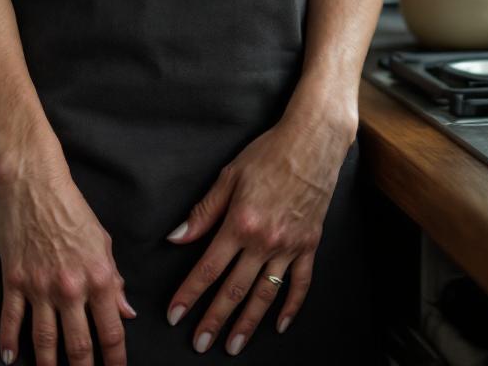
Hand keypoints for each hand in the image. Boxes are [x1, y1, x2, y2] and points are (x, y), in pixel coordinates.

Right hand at [0, 152, 136, 365]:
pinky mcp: (14, 280)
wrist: (34, 183)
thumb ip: (114, 280)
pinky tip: (10, 359)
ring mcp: (39, 286)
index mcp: (98, 277)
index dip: (115, 361)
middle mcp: (70, 288)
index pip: (112, 332)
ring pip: (44, 343)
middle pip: (78, 347)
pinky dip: (9, 343)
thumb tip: (125, 312)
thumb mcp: (103, 241)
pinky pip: (11, 320)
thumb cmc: (71, 208)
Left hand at [164, 113, 352, 353]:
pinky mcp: (310, 245)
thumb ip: (203, 212)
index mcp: (240, 222)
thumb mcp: (229, 176)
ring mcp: (290, 246)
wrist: (312, 142)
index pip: (207, 268)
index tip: (175, 315)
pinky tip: (279, 324)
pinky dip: (291, 307)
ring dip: (247, 323)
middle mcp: (265, 240)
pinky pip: (301, 284)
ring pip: (265, 294)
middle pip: (234, 289)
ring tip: (233, 345)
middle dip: (214, 319)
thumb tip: (176, 237)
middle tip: (200, 344)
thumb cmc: (268, 153)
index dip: (189, 294)